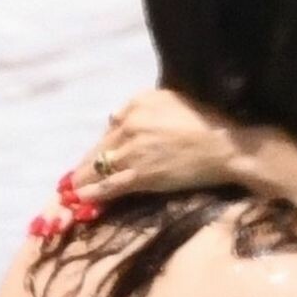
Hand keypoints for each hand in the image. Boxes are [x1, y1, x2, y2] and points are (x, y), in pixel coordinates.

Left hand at [69, 87, 252, 204]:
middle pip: (100, 147)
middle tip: (75, 177)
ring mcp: (133, 152)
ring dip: (83, 180)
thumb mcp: (171, 99)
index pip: (112, 125)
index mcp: (137, 105)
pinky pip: (110, 186)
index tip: (100, 155)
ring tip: (73, 191)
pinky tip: (83, 198)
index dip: (104, 143)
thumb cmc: (205, 121)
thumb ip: (141, 104)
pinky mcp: (141, 176)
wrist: (223, 146)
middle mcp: (129, 125)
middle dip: (86, 164)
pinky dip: (94, 193)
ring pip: (99, 167)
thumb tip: (115, 118)